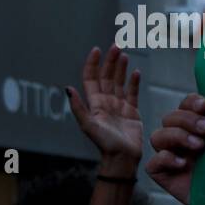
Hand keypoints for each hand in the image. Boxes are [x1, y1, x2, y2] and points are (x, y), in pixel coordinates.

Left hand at [66, 46, 142, 174]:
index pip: (92, 78)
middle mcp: (106, 102)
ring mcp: (119, 106)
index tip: (97, 50)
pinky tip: (136, 72)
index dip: (93, 64)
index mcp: (94, 103)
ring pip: (119, 82)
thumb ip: (78, 107)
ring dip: (121, 68)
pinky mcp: (132, 112)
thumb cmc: (104, 144)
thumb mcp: (88, 125)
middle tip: (116, 46)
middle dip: (110, 61)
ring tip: (124, 55)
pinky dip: (134, 82)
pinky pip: (133, 93)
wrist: (122, 158)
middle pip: (107, 77)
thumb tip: (68, 88)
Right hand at [146, 94, 204, 204]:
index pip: (187, 106)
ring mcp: (172, 157)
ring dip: (177, 136)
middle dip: (187, 119)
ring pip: (157, 137)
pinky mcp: (164, 175)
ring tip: (199, 146)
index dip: (192, 102)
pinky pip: (153, 163)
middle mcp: (183, 140)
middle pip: (170, 118)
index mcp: (199, 127)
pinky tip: (182, 163)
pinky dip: (165, 159)